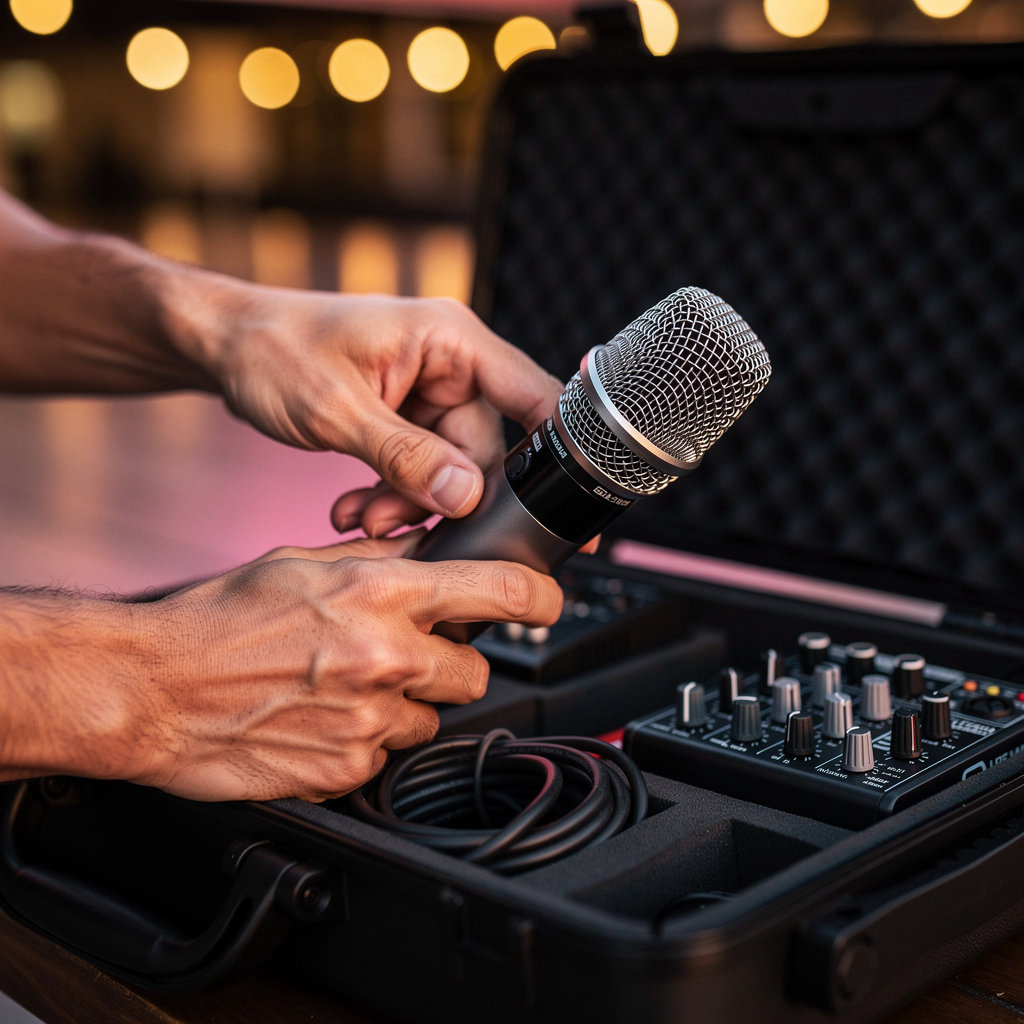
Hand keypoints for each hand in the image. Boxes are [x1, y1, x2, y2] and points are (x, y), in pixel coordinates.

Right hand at [118, 535, 562, 801]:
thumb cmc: (218, 619)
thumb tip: (428, 556)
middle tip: (401, 654)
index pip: (502, 592)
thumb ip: (377, 563)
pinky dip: (364, 738)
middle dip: (447, 663)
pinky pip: (385, 753)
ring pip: (431, 716)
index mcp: (381, 592)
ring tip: (344, 686)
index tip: (547, 603)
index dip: (540, 598)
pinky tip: (321, 717)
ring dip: (403, 703)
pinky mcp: (348, 766)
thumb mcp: (302, 563)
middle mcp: (386, 654)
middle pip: (475, 670)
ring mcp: (371, 717)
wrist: (155, 688)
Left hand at [200, 288, 562, 537]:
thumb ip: (405, 456)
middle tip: (393, 526)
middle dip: (442, 496)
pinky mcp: (406, 417)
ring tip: (361, 519)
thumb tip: (464, 497)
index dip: (558, 452)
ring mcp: (428, 393)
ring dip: (409, 502)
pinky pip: (421, 469)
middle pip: (484, 449)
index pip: (532, 396)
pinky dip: (393, 494)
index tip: (564, 508)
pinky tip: (357, 509)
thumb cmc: (272, 349)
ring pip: (448, 469)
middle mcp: (449, 364)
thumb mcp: (337, 409)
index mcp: (451, 340)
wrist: (224, 346)